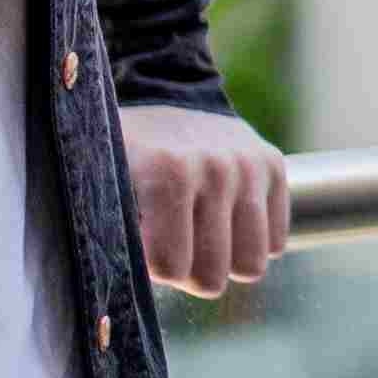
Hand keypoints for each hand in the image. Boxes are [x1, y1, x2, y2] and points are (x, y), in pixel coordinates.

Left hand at [123, 105, 291, 298]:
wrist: (163, 93)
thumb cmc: (125, 153)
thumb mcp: (102, 182)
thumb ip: (109, 231)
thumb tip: (122, 284)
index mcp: (169, 171)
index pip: (171, 268)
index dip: (154, 266)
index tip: (144, 244)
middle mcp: (217, 167)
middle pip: (212, 276)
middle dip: (188, 272)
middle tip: (173, 245)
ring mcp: (250, 165)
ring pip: (251, 264)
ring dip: (223, 259)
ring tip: (200, 235)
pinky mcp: (274, 165)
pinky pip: (276, 242)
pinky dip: (250, 240)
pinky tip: (224, 218)